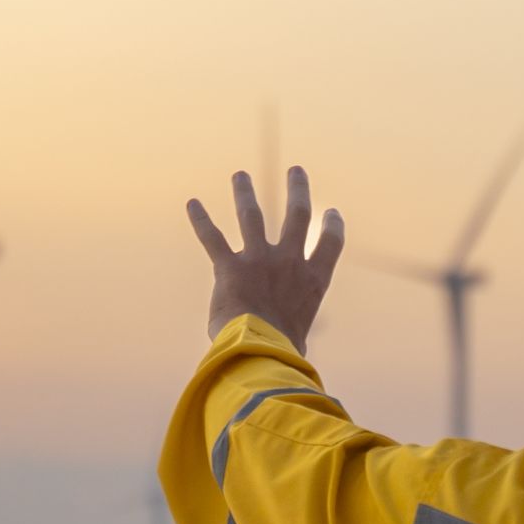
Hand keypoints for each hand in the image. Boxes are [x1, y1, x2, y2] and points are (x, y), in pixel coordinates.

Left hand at [188, 166, 344, 343]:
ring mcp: (259, 260)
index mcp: (313, 280)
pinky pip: (213, 238)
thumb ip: (291, 331)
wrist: (262, 350)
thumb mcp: (298, 340)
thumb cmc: (282, 353)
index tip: (332, 211)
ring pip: (251, 216)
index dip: (332, 225)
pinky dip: (201, 220)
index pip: (330, 244)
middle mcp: (289, 262)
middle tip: (295, 171)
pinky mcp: (230, 267)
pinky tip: (192, 203)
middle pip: (297, 215)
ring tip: (239, 176)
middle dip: (297, 190)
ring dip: (245, 193)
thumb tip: (289, 350)